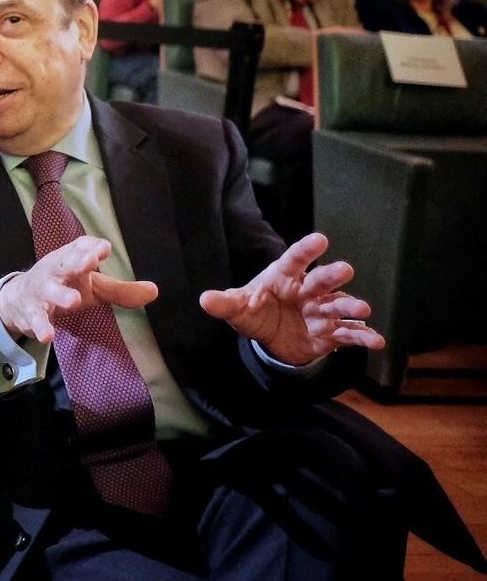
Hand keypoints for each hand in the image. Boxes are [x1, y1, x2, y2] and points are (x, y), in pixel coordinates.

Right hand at [0, 236, 158, 343]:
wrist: (19, 299)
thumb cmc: (65, 287)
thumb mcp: (93, 287)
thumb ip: (122, 290)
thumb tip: (154, 291)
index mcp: (72, 259)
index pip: (82, 247)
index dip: (92, 248)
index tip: (105, 249)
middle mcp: (55, 270)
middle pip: (64, 263)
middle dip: (76, 261)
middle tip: (89, 262)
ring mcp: (41, 290)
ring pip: (50, 290)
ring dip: (60, 295)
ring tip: (74, 301)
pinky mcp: (30, 311)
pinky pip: (35, 318)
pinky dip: (41, 326)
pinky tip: (48, 336)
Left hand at [200, 232, 383, 365]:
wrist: (272, 338)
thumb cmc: (257, 311)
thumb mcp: (238, 308)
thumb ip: (225, 303)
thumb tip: (204, 300)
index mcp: (285, 277)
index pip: (294, 260)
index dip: (306, 250)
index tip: (320, 239)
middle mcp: (308, 291)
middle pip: (321, 280)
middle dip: (332, 276)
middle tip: (345, 270)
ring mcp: (322, 311)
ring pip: (339, 305)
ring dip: (351, 306)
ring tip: (362, 308)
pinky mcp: (331, 333)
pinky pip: (349, 333)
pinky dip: (362, 336)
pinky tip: (376, 340)